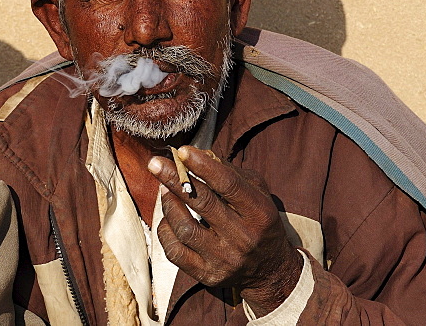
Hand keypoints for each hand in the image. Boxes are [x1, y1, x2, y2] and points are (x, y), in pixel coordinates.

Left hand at [147, 146, 303, 316]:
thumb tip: (199, 155)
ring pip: (185, 228)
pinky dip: (165, 230)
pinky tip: (167, 218)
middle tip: (155, 163)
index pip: (228, 185)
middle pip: (202, 203)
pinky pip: (175, 251)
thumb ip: (232, 173)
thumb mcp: (258, 194)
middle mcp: (243, 238)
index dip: (203, 166)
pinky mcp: (207, 275)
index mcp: (259, 214)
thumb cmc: (259, 223)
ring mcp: (224, 259)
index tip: (182, 151)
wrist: (270, 272)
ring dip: (169, 204)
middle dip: (175, 179)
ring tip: (164, 189)